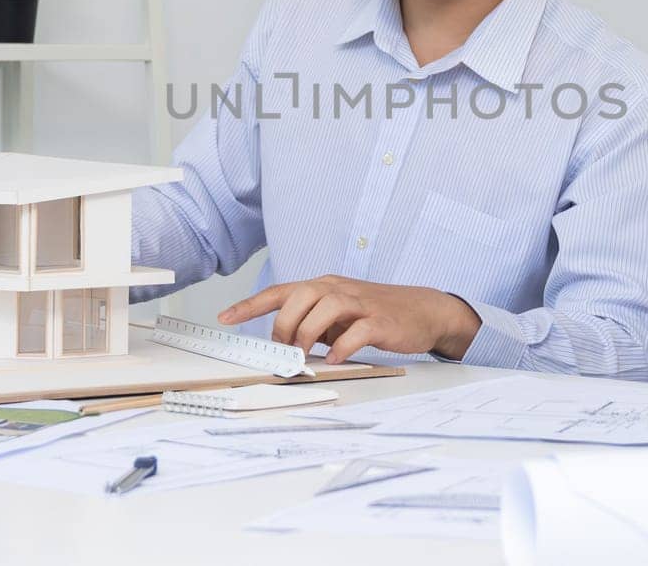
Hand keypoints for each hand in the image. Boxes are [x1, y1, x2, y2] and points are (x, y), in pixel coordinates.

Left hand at [217, 275, 482, 362]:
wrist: (423, 310)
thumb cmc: (375, 313)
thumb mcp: (339, 315)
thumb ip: (313, 325)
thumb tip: (284, 347)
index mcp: (323, 287)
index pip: (280, 292)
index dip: (250, 305)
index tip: (224, 317)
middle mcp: (338, 289)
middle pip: (299, 296)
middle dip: (284, 326)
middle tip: (285, 351)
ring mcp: (360, 303)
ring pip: (324, 308)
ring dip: (308, 334)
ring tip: (305, 356)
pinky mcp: (380, 321)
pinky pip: (356, 331)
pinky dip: (342, 347)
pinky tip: (336, 359)